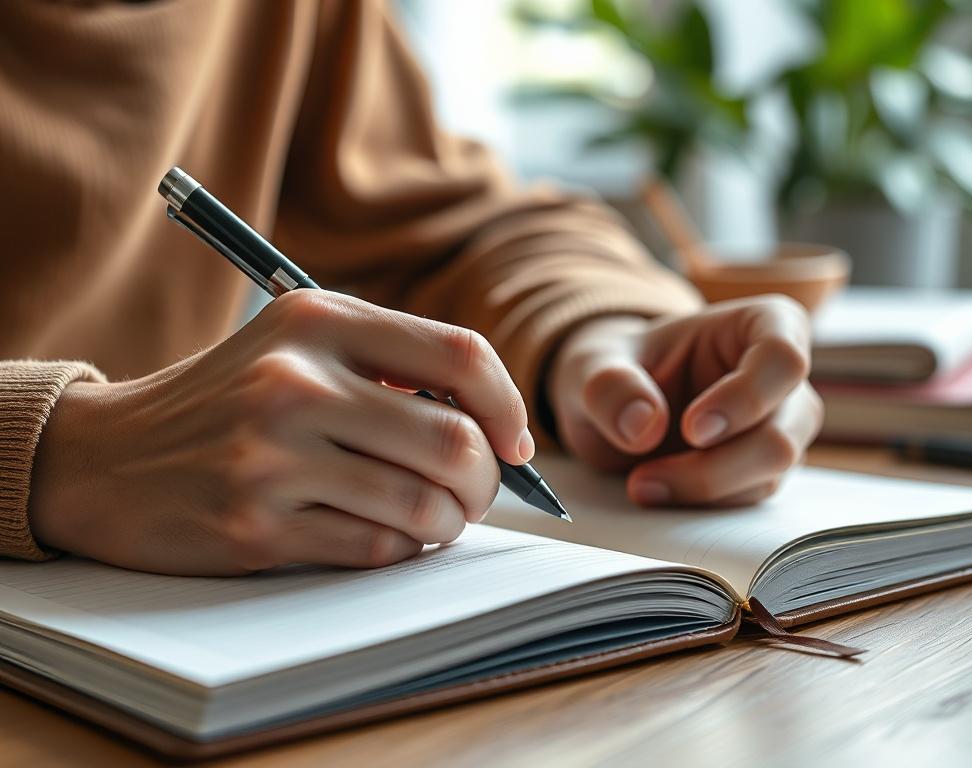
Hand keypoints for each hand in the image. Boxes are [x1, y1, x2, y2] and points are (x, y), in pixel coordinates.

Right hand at [29, 291, 531, 574]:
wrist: (106, 458)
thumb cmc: (226, 402)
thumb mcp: (296, 347)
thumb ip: (388, 366)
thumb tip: (495, 426)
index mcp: (318, 319)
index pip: (459, 354)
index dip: (507, 405)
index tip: (515, 442)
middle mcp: (296, 380)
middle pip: (454, 438)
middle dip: (486, 480)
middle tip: (476, 492)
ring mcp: (272, 454)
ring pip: (424, 502)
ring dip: (449, 522)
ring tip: (436, 518)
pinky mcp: (255, 523)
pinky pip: (377, 546)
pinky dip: (400, 547)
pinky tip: (386, 534)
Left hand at [547, 296, 821, 506]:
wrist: (615, 407)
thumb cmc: (617, 369)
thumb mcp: (592, 365)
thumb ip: (609, 385)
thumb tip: (644, 427)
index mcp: (763, 325)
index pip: (783, 358)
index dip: (745, 398)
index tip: (691, 428)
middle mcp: (782, 380)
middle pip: (781, 435)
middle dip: (713, 467)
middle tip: (644, 477)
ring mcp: (780, 429)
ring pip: (768, 476)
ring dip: (700, 488)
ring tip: (638, 483)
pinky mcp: (763, 472)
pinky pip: (746, 501)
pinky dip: (699, 503)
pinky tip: (655, 489)